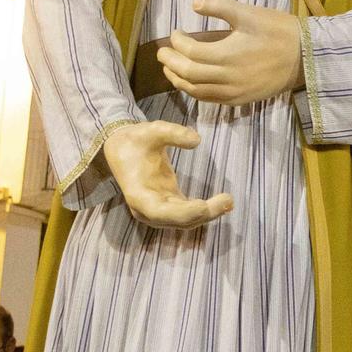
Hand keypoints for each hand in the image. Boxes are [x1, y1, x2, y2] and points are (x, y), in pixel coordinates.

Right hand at [102, 122, 233, 230]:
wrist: (123, 149)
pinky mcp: (168, 207)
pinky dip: (205, 211)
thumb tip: (197, 139)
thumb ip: (172, 133)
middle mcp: (147, 210)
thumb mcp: (151, 130)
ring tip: (229, 201)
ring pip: (185, 221)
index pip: (159, 212)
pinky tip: (224, 204)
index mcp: (138, 195)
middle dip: (203, 214)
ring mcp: (158, 211)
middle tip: (227, 200)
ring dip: (208, 214)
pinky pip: (188, 215)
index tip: (203, 206)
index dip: (182, 213)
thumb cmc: (135, 141)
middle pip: (177, 220)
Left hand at [157, 0, 303, 105]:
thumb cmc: (279, 31)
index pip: (191, 52)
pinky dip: (195, 91)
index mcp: (228, 54)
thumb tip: (194, 2)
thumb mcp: (250, 13)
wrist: (306, 58)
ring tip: (169, 68)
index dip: (178, 41)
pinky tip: (190, 83)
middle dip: (171, 62)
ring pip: (196, 91)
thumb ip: (220, 6)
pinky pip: (210, 100)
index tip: (175, 32)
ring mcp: (234, 92)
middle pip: (188, 74)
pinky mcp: (241, 99)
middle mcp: (228, 78)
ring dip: (178, 80)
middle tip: (162, 51)